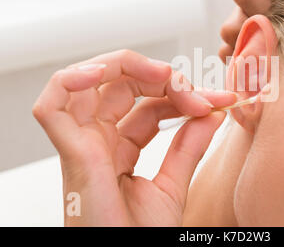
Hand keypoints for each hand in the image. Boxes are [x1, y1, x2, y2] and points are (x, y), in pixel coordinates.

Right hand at [32, 49, 235, 225]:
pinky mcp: (71, 152)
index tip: (219, 102)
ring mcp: (82, 143)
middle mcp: (98, 141)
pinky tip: (102, 73)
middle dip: (164, 79)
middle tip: (198, 92)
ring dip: (125, 66)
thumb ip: (190, 146)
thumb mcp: (173, 184)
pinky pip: (52, 106)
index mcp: (118, 148)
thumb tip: (213, 113)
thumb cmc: (141, 237)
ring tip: (165, 74)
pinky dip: (70, 81)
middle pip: (121, 85)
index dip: (183, 96)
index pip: (148, 104)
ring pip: (87, 82)